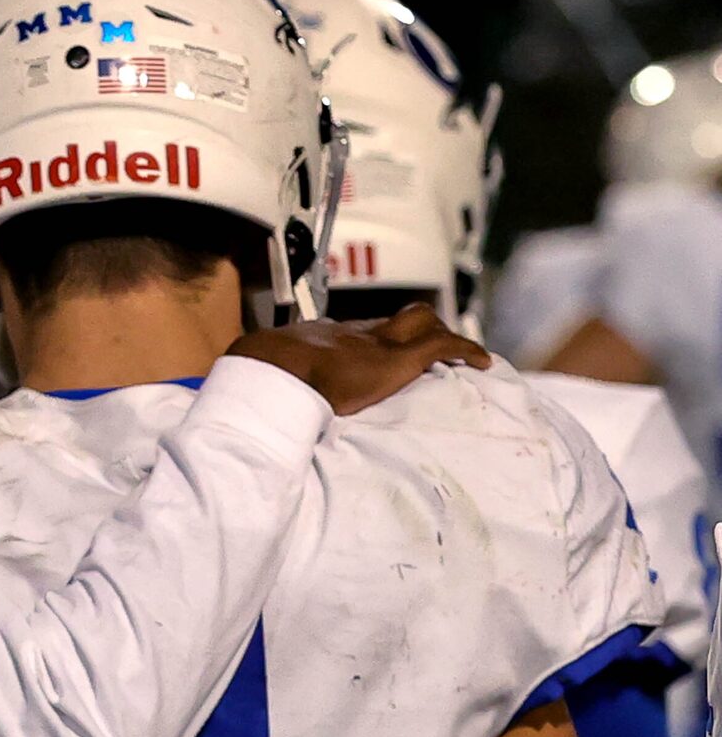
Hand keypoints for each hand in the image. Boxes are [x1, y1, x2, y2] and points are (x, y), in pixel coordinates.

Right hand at [230, 303, 490, 415]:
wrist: (273, 373)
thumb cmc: (262, 384)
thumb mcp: (261, 385)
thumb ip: (266, 395)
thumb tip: (253, 417)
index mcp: (320, 342)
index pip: (352, 334)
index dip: (368, 343)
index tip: (370, 358)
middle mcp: (352, 334)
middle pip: (391, 320)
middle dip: (411, 330)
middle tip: (425, 348)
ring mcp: (376, 343)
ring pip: (419, 322)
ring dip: (439, 335)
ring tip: (458, 356)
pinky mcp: (399, 359)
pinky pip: (442, 346)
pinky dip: (465, 350)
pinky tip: (482, 362)